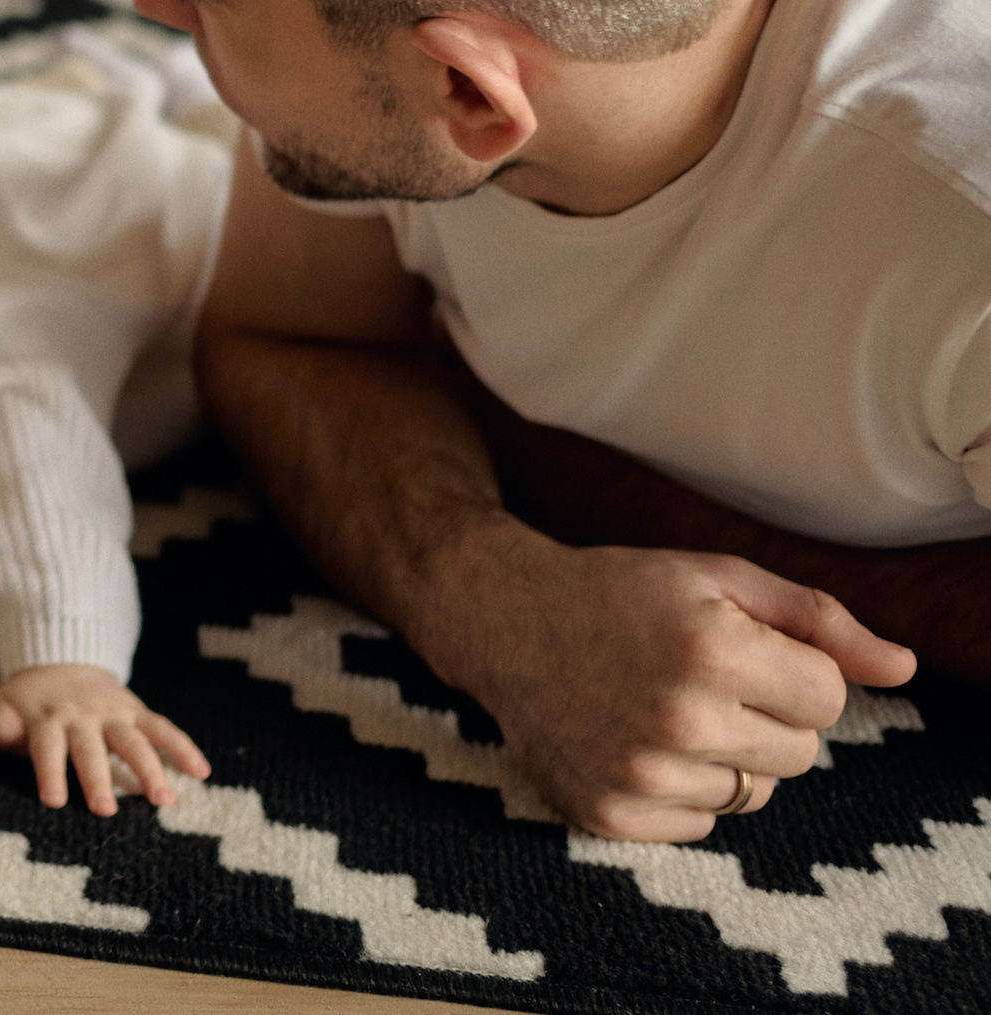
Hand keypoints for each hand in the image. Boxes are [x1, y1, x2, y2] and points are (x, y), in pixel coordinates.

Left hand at [0, 663, 209, 815]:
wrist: (62, 660)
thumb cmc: (31, 702)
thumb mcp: (6, 709)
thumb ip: (2, 727)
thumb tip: (5, 738)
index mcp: (48, 719)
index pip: (47, 747)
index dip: (50, 772)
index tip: (54, 801)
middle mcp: (83, 716)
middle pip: (91, 749)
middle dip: (99, 779)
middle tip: (105, 811)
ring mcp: (114, 713)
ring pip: (134, 740)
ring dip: (150, 769)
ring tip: (163, 801)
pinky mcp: (138, 712)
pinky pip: (163, 729)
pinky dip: (183, 747)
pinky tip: (202, 772)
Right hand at [433, 530, 916, 840]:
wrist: (502, 618)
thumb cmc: (621, 591)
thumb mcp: (719, 578)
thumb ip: (819, 620)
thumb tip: (902, 668)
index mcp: (712, 648)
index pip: (828, 698)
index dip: (792, 670)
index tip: (739, 648)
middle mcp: (676, 717)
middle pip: (799, 753)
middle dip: (764, 715)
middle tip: (696, 677)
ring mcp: (638, 773)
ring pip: (753, 794)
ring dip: (726, 756)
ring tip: (664, 709)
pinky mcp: (607, 813)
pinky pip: (700, 825)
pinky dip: (680, 791)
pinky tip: (635, 741)